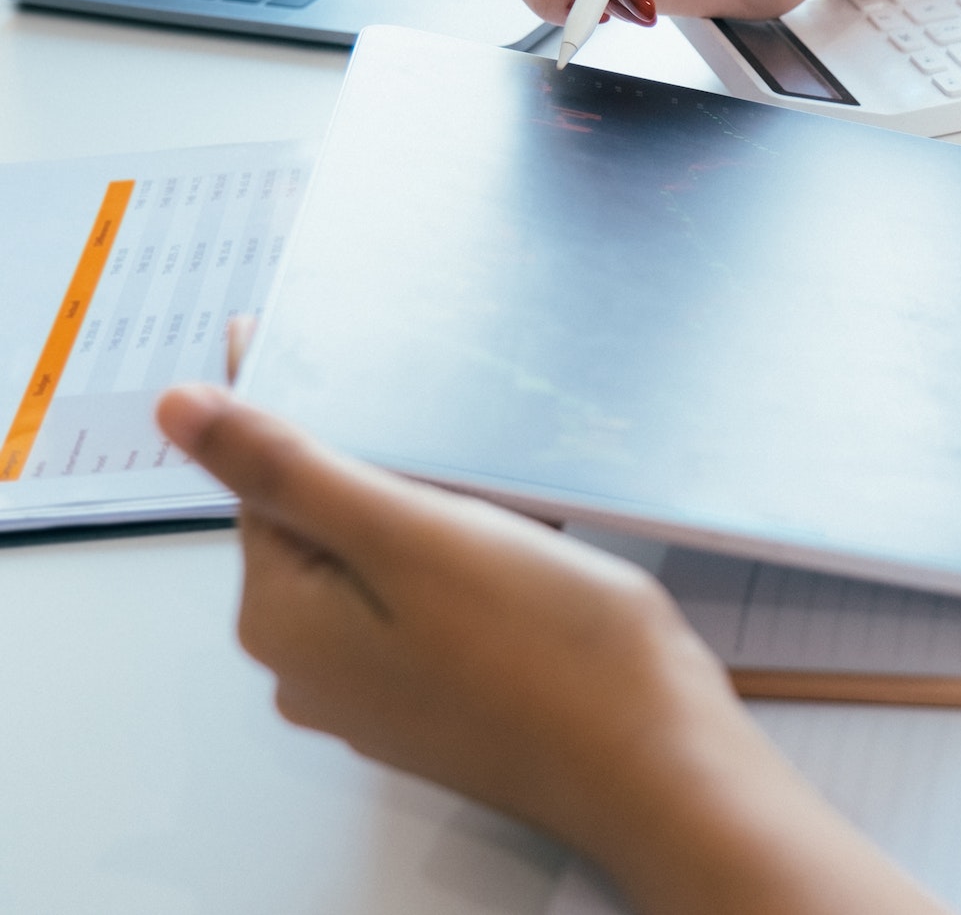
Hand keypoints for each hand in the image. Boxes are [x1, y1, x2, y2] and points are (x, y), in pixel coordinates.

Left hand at [162, 372, 946, 914]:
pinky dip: (474, 558)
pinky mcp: (444, 695)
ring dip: (441, 510)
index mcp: (284, 620)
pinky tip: (532, 544)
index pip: (265, 483)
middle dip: (389, 464)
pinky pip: (435, 599)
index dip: (298, 403)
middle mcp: (316, 666)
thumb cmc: (547, 652)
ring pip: (390, 558)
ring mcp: (381, 689)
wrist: (655, 757)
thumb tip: (175, 411)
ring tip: (510, 491)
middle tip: (454, 416)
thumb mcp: (409, 535)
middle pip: (328, 522)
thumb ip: (288, 469)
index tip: (321, 332)